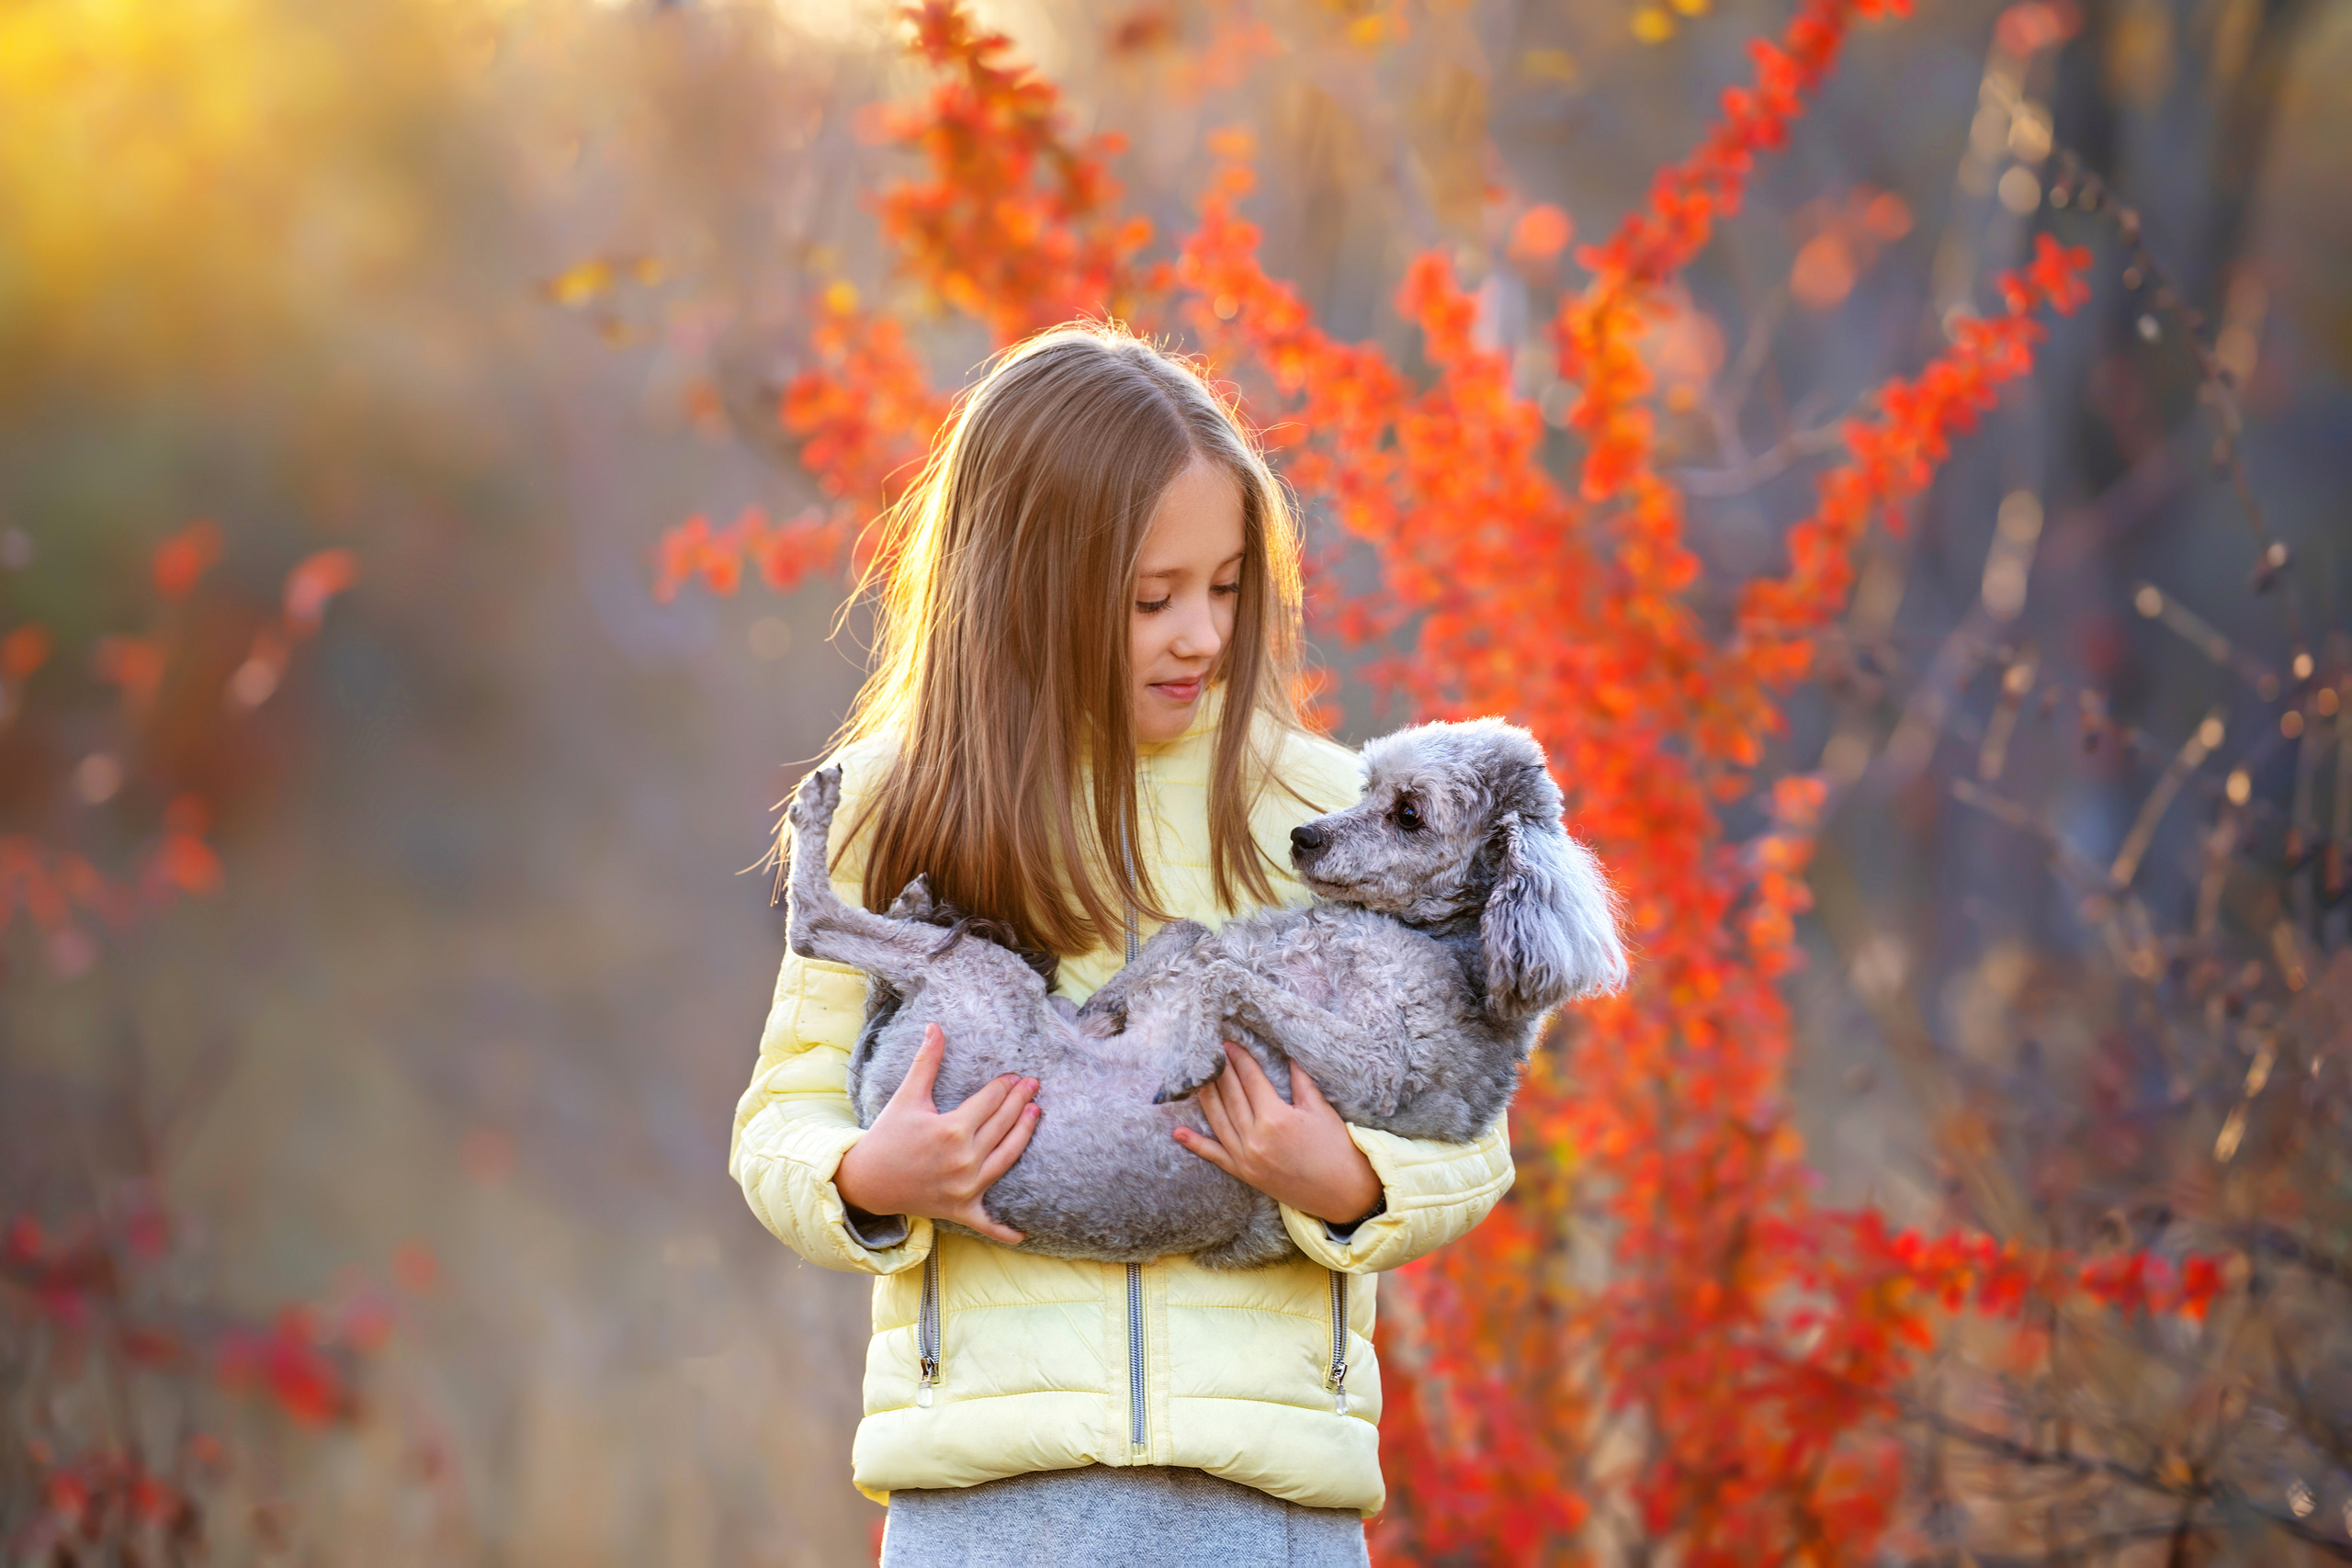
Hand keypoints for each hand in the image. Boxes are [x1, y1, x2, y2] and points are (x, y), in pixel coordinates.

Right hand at [834, 1024, 1039, 1244]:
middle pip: (1004, 1125)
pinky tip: (1025, 1234)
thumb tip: (936, 1026)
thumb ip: (926, 1061)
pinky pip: (988, 1224)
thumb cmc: (887, 1136)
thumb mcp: (907, 1096)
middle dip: (1021, 1102)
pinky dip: (1005, 1231)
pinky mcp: (961, 1209)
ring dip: (1026, 1135)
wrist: (865, 1181)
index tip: (1016, 1075)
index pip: (991, 1101)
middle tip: (1033, 1086)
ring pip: (1008, 1158)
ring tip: (1035, 1114)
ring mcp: (966, 1187)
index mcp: (952, 1130)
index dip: (1005, 1086)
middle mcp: (964, 1159)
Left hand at [1173, 1044, 1382, 1224]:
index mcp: (1275, 1118)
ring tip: (1196, 1076)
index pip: (1251, 1080)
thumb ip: (1301, 1081)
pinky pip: (1215, 1156)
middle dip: (1221, 1071)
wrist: (1343, 1193)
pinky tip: (1178, 1132)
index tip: (1229, 1043)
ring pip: (1218, 1120)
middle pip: (1231, 1096)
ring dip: (1205, 1096)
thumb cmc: (1337, 1148)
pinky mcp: (1244, 1174)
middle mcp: (1255, 1137)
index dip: (1240, 1059)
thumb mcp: (1320, 1109)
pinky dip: (1195, 1144)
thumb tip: (1289, 1053)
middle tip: (1210, 1051)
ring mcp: (1246, 1158)